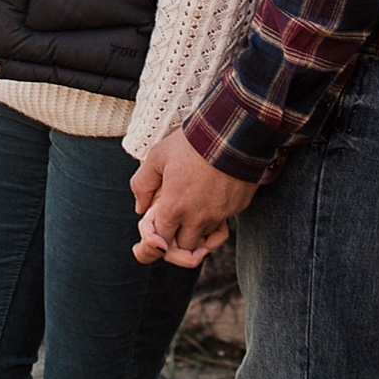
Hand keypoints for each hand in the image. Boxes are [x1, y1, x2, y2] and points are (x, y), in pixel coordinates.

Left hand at [130, 130, 254, 265]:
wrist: (232, 131)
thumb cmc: (191, 143)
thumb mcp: (157, 156)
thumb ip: (143, 184)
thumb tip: (140, 208)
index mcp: (174, 208)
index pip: (160, 242)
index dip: (156, 239)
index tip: (158, 227)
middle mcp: (197, 218)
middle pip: (184, 247)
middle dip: (177, 238)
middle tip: (175, 221)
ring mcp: (220, 215)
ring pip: (205, 237)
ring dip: (197, 229)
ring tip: (192, 207)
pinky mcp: (237, 208)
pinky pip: (224, 223)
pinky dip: (216, 218)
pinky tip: (210, 200)